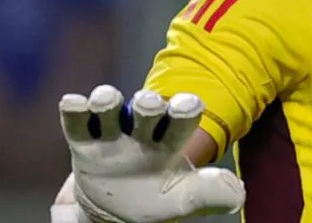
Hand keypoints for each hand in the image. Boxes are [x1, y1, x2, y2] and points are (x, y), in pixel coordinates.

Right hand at [50, 85, 244, 222]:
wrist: (119, 212)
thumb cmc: (159, 198)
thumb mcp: (185, 198)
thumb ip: (210, 193)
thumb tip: (238, 194)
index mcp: (171, 140)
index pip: (181, 120)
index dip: (184, 110)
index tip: (189, 105)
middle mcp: (143, 131)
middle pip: (147, 110)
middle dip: (147, 104)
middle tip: (148, 103)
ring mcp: (112, 134)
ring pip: (110, 111)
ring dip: (108, 101)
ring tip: (106, 99)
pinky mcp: (84, 142)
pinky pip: (78, 124)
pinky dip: (75, 111)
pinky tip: (73, 102)